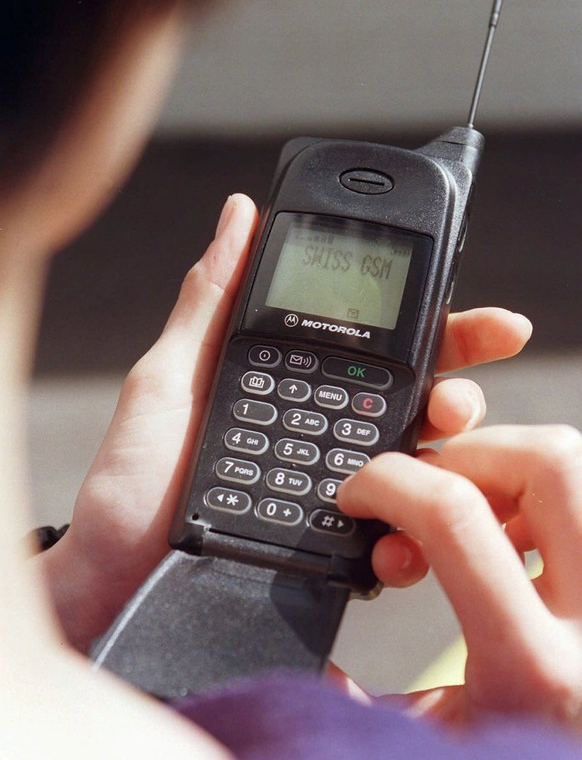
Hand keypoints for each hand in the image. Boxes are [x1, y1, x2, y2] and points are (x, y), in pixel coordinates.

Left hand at [40, 191, 530, 650]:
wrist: (112, 578)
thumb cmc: (132, 477)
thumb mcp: (167, 378)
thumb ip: (210, 301)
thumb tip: (240, 212)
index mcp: (295, 380)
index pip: (376, 345)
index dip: (433, 326)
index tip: (480, 320)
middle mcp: (326, 433)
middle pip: (415, 402)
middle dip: (459, 388)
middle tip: (467, 390)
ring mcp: (335, 493)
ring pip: (418, 471)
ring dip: (449, 459)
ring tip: (445, 440)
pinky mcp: (332, 551)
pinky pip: (389, 543)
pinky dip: (408, 542)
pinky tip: (400, 539)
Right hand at [337, 424, 581, 728]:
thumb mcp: (426, 746)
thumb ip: (360, 706)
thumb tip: (319, 665)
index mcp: (532, 669)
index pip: (455, 519)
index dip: (390, 483)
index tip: (358, 494)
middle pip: (546, 463)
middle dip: (469, 453)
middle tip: (427, 485)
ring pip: (580, 466)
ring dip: (511, 467)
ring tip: (472, 511)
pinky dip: (542, 495)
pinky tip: (514, 538)